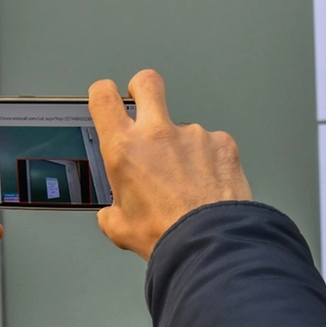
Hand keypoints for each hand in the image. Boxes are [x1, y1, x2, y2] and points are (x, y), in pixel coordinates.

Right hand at [89, 70, 251, 259]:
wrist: (210, 243)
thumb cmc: (166, 235)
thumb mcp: (121, 228)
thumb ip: (112, 211)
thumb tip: (113, 215)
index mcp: (124, 149)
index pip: (104, 98)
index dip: (103, 92)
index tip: (106, 95)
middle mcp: (157, 134)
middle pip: (147, 83)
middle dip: (141, 87)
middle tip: (142, 100)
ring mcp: (193, 134)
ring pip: (184, 128)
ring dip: (183, 147)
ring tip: (189, 183)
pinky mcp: (222, 143)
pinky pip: (212, 144)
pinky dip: (210, 161)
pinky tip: (210, 184)